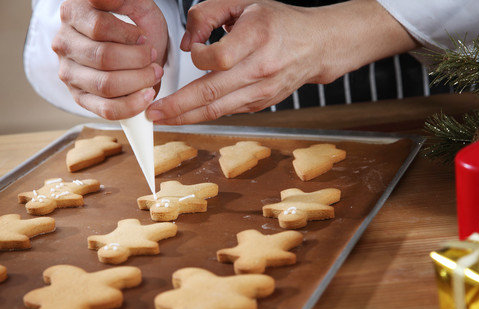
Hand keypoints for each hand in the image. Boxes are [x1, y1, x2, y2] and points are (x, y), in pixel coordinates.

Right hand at [52, 0, 167, 118]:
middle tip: (154, 59)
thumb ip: (121, 0)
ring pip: (105, 85)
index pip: (99, 28)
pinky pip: (106, 109)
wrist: (136, 47)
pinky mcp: (81, 97)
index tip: (144, 38)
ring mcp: (69, 73)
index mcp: (73, 15)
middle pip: (103, 58)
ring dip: (138, 81)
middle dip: (138, 60)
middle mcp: (64, 44)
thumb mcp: (134, 5)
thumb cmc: (135, 25)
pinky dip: (131, 106)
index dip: (129, 35)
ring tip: (154, 74)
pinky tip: (147, 95)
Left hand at [146, 0, 417, 124]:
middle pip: (213, 93)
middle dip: (179, 106)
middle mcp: (261, 68)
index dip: (197, 57)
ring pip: (218, 109)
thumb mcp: (244, 2)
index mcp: (258, 36)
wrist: (317, 46)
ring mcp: (263, 91)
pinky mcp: (261, 103)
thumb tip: (186, 44)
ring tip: (163, 118)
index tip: (191, 50)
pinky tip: (187, 114)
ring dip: (187, 117)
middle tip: (153, 112)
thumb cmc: (280, 23)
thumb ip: (207, 13)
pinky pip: (228, 111)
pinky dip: (205, 114)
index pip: (219, 58)